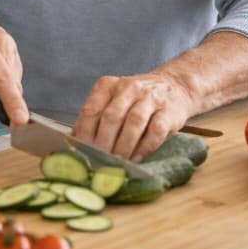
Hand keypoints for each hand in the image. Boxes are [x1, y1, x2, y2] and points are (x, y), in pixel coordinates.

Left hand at [72, 71, 194, 159]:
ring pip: (133, 123)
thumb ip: (96, 117)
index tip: (81, 151)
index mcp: (108, 85)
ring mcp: (150, 98)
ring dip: (123, 147)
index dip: (85, 133)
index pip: (91, 109)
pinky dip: (144, 148)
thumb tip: (74, 142)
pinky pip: (155, 131)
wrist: (173, 86)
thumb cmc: (135, 99)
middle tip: (99, 161)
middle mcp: (128, 87)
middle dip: (104, 143)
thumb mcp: (113, 100)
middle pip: (112, 117)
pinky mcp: (168, 111)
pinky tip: (136, 159)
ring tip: (117, 163)